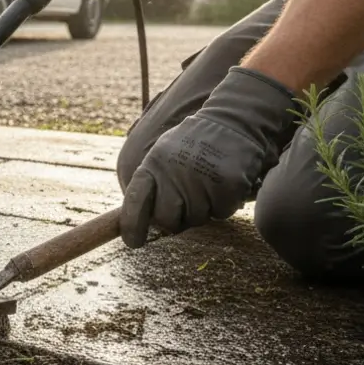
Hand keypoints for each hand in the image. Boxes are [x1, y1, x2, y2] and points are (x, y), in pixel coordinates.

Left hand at [121, 67, 298, 247]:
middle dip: (174, 221)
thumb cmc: (193, 144)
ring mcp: (201, 180)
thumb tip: (141, 222)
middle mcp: (174, 174)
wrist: (231, 122)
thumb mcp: (163, 155)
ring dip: (202, 210)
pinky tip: (223, 184)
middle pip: (166, 220)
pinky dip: (223, 205)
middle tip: (185, 204)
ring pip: (196, 220)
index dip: (131, 225)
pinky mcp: (227, 185)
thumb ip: (152, 184)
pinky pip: (221, 213)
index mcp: (153, 165)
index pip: (135, 202)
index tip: (133, 242)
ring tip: (206, 184)